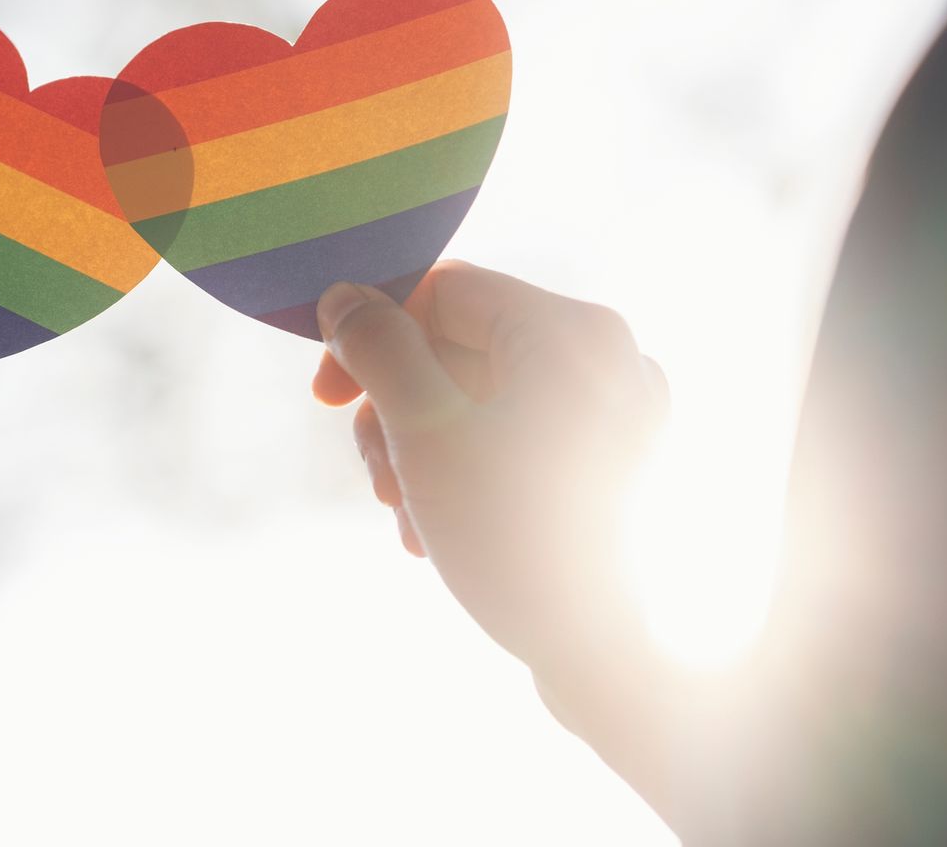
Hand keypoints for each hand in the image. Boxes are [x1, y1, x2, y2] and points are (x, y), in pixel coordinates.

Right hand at [313, 263, 679, 813]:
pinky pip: (517, 433)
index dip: (372, 335)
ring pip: (480, 396)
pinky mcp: (612, 460)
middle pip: (460, 347)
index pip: (443, 292)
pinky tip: (440, 530)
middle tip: (380, 481)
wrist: (604, 655)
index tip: (328, 400)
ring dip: (423, 450)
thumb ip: (378, 349)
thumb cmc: (514, 538)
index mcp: (572, 329)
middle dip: (399, 412)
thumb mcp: (423, 432)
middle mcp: (609, 355)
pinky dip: (468, 468)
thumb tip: (344, 296)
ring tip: (408, 517)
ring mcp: (618, 409)